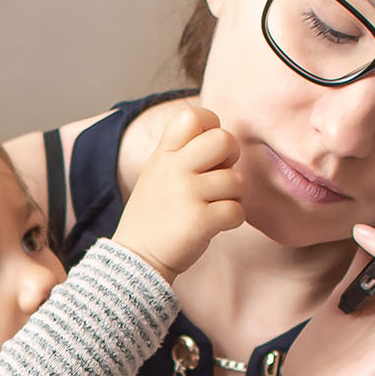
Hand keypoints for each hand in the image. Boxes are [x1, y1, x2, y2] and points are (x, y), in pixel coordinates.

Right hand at [111, 105, 243, 280]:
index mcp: (164, 154)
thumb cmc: (155, 215)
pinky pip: (237, 211)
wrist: (136, 258)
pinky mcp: (199, 221)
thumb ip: (182, 153)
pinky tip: (217, 224)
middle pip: (224, 140)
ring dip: (234, 196)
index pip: (193, 116)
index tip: (210, 149)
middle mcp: (174, 169)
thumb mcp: (157, 173)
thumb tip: (223, 139)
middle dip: (231, 158)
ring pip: (237, 181)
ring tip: (214, 206)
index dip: (212, 126)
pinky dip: (233, 220)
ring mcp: (186, 194)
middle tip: (220, 176)